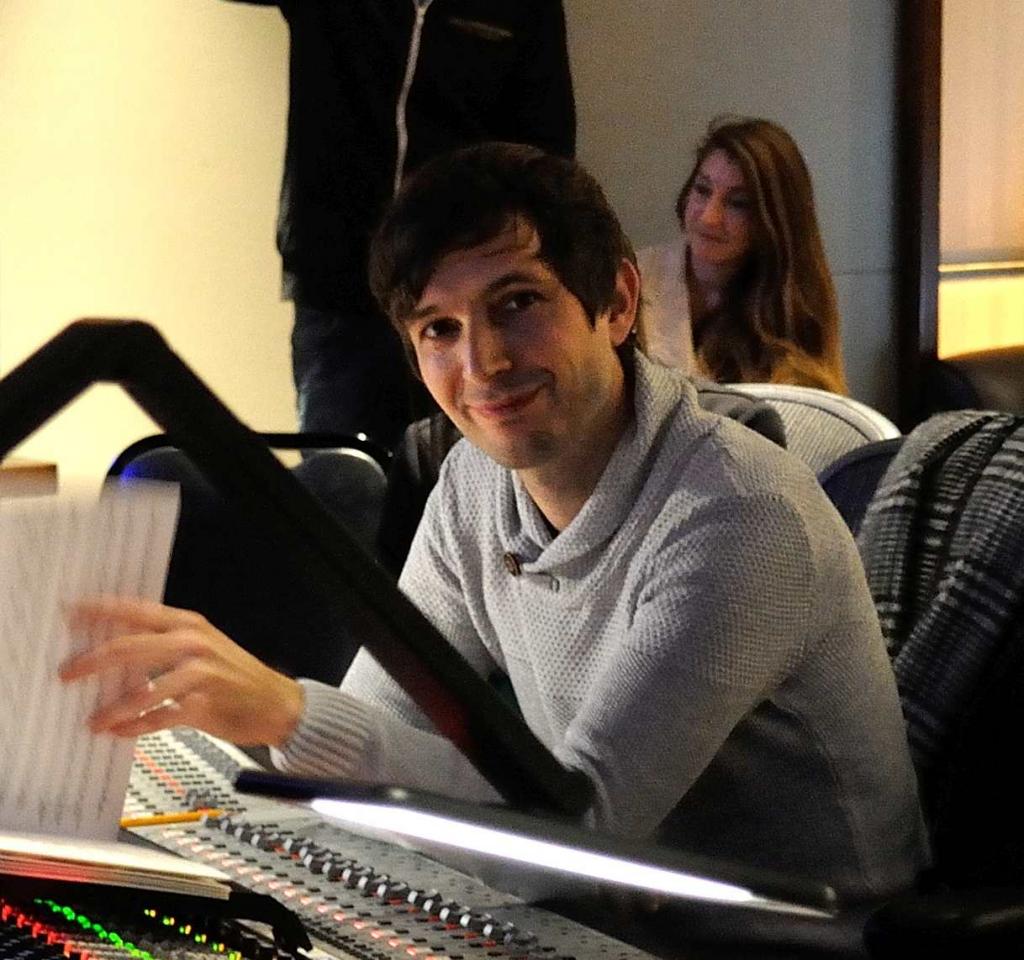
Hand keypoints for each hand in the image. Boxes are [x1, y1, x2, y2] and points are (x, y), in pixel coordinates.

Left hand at [59, 596, 304, 746]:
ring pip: (143, 689)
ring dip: (113, 707)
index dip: (101, 611)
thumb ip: (164, 646)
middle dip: (93, 660)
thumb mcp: (202, 649)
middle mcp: (193, 643)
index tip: (69, 614)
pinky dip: (136, 727)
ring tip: (92, 720)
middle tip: (67, 673)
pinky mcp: (204, 704)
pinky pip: (160, 718)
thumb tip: (112, 652)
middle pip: (131, 647)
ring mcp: (200, 673)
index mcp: (188, 624)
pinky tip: (120, 733)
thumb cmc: (235, 676)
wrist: (277, 703)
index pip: (136, 611)